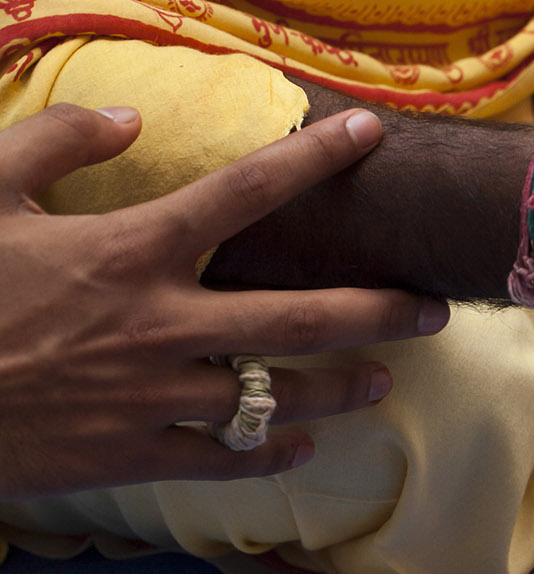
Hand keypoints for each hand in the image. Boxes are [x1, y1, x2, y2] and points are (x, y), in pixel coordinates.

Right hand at [0, 103, 450, 500]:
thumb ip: (58, 142)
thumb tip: (135, 114)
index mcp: (131, 251)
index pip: (245, 194)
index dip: (314, 158)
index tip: (371, 134)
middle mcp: (163, 325)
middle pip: (302, 317)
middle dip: (380, 311)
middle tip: (434, 309)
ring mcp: (156, 397)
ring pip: (280, 397)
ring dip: (344, 389)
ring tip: (386, 382)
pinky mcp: (136, 455)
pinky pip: (228, 459)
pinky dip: (273, 453)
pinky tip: (305, 447)